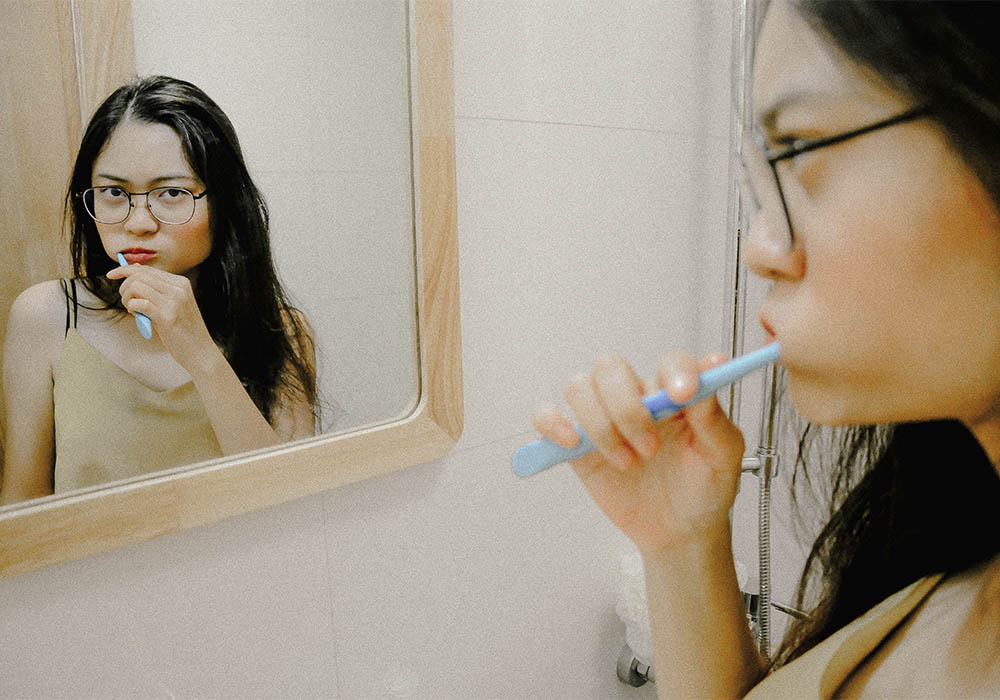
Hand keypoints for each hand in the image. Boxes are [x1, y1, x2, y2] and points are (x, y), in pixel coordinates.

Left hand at [106, 264, 217, 371]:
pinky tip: (136, 315)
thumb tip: (135, 270)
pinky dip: (132, 308)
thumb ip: (157, 289)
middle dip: (124, 287)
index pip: (147, 269)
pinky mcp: (168, 317)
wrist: (200, 351)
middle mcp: (178, 289)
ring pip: (136, 286)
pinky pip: (139, 303)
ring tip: (132, 311)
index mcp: (181, 283)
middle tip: (127, 302)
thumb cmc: (184, 330)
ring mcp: (174, 302)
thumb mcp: (174, 304)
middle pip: (139, 275)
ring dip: (126, 298)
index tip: (112, 274)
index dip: (125, 270)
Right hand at [532, 351, 744, 554]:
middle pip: (611, 368)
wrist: (680, 531)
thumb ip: (714, 413)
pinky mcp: (578, 444)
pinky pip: (547, 416)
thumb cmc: (704, 488)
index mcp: (675, 393)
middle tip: (650, 448)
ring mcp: (604, 418)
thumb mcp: (723, 455)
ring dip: (600, 425)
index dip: (674, 371)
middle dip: (626, 407)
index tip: (682, 394)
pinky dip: (552, 423)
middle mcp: (638, 397)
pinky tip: (571, 442)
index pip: (668, 362)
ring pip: (579, 387)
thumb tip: (712, 368)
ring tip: (626, 463)